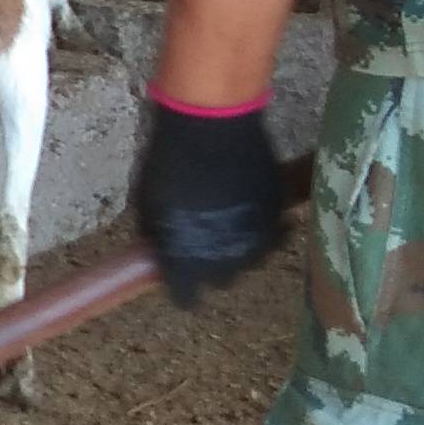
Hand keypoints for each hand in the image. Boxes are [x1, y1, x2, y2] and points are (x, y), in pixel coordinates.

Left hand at [135, 96, 287, 308]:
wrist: (211, 126)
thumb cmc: (170, 162)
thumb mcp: (146, 202)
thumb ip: (155, 232)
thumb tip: (159, 244)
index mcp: (187, 263)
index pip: (186, 298)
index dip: (183, 290)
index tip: (180, 277)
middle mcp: (224, 261)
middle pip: (222, 280)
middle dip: (213, 267)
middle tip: (204, 244)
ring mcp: (255, 240)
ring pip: (253, 260)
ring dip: (243, 249)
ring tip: (233, 230)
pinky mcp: (277, 216)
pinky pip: (276, 235)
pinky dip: (268, 230)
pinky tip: (257, 215)